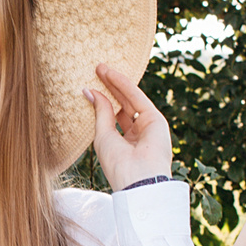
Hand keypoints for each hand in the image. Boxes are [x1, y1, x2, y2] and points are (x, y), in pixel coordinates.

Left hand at [87, 61, 173, 189]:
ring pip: (130, 100)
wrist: (138, 177)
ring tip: (100, 69)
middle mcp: (138, 134)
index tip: (90, 87)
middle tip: (96, 71)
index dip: (103, 102)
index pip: (114, 117)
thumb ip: (100, 112)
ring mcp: (148, 126)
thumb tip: (90, 91)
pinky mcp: (156, 119)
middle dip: (109, 89)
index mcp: (124, 144)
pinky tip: (111, 75)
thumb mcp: (103, 135)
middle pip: (122, 106)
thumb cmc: (117, 163)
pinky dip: (124, 85)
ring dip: (116, 83)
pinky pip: (137, 98)